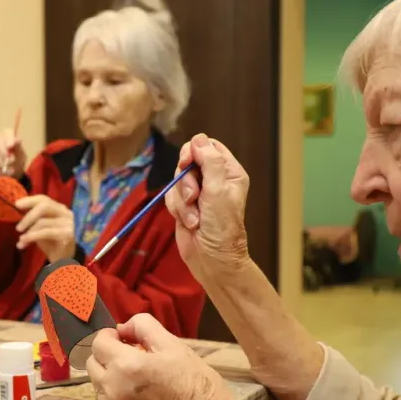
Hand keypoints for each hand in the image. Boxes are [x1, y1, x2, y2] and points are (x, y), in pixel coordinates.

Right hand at [0, 128, 26, 178]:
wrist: (8, 173)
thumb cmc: (16, 161)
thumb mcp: (21, 156)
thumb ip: (19, 148)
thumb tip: (17, 140)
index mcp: (7, 135)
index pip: (7, 132)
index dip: (8, 138)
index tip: (11, 146)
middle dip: (4, 152)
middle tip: (10, 162)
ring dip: (0, 162)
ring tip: (8, 171)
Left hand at [14, 195, 76, 261]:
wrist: (63, 261)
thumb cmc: (51, 243)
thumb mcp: (40, 228)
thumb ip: (34, 219)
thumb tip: (18, 210)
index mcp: (60, 209)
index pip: (44, 199)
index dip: (29, 200)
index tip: (16, 204)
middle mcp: (66, 213)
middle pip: (44, 206)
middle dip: (28, 216)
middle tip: (18, 228)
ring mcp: (68, 223)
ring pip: (43, 221)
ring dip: (29, 232)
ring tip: (21, 240)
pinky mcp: (67, 234)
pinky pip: (46, 232)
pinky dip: (32, 236)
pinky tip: (24, 242)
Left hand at [86, 313, 244, 399]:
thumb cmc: (194, 382)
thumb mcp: (173, 344)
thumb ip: (143, 326)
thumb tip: (122, 327)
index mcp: (126, 365)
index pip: (98, 343)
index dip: (110, 336)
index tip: (125, 339)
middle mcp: (112, 387)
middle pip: (92, 363)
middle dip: (107, 355)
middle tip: (131, 357)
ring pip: (96, 382)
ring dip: (109, 375)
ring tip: (135, 377)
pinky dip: (113, 394)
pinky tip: (135, 394)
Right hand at [165, 134, 250, 282]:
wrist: (212, 260)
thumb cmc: (222, 228)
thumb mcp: (218, 191)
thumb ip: (209, 162)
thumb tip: (199, 139)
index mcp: (229, 172)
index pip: (208, 147)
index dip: (194, 151)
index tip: (187, 164)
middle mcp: (214, 180)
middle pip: (188, 162)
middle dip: (186, 181)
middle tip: (193, 197)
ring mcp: (198, 193)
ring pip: (177, 181)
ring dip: (182, 201)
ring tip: (194, 218)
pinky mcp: (184, 206)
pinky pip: (171, 197)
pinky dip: (177, 210)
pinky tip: (189, 223)